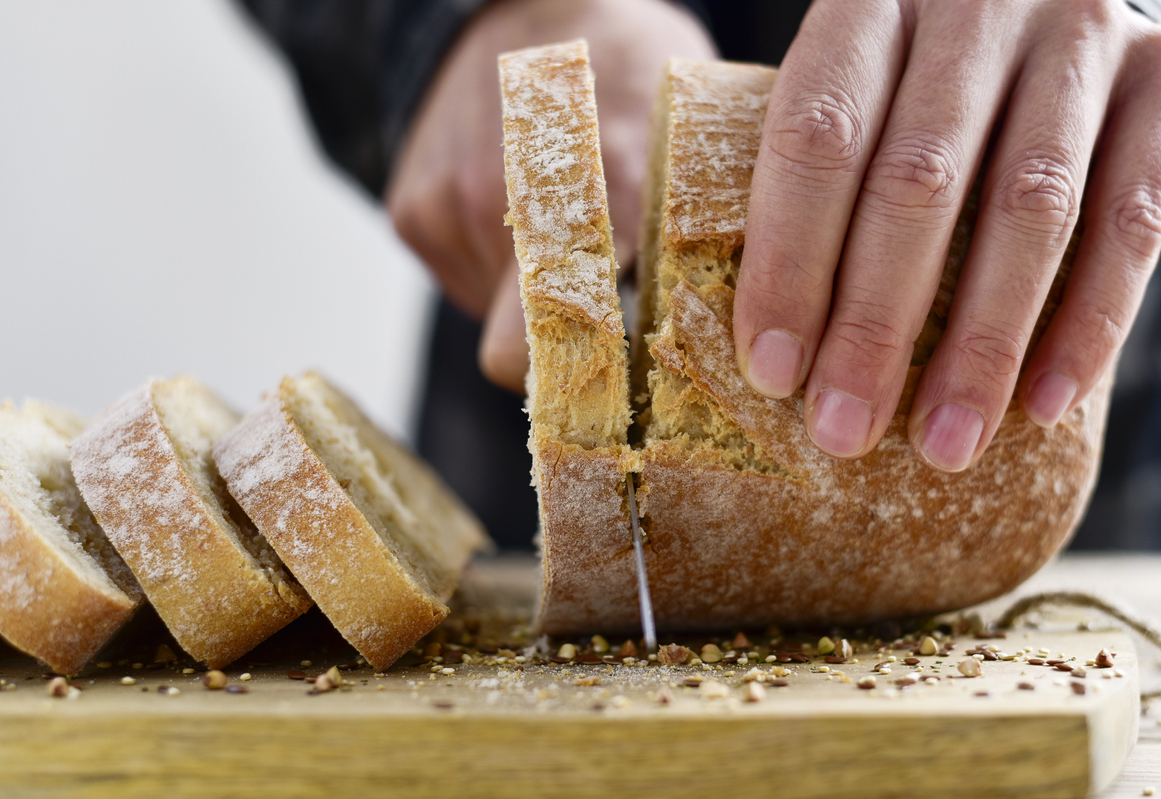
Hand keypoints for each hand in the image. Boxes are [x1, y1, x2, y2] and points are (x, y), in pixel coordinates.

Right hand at [387, 0, 715, 391]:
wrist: (522, 1)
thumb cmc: (629, 70)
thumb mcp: (695, 135)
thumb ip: (709, 231)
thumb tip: (751, 328)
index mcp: (614, 189)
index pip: (582, 336)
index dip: (594, 384)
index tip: (621, 396)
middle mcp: (517, 204)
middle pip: (516, 355)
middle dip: (553, 358)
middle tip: (595, 330)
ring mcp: (451, 205)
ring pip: (487, 323)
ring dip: (525, 305)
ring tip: (561, 239)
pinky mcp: (409, 210)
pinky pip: (458, 284)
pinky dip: (489, 270)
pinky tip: (518, 217)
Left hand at [732, 0, 1160, 470]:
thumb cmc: (911, 78)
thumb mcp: (849, 93)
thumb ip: (813, 179)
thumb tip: (767, 347)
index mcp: (869, 1)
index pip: (818, 137)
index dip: (791, 263)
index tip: (773, 372)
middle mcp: (977, 3)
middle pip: (919, 181)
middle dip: (876, 325)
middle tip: (844, 430)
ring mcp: (1079, 34)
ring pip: (1030, 208)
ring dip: (982, 344)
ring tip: (944, 443)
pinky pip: (1133, 217)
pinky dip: (1089, 322)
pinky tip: (1044, 403)